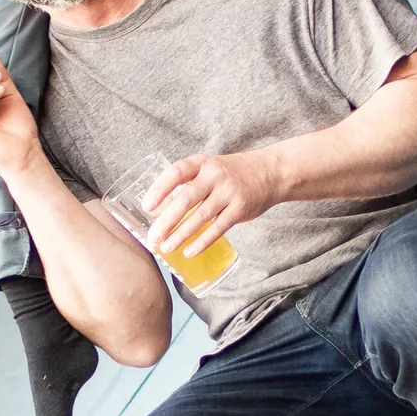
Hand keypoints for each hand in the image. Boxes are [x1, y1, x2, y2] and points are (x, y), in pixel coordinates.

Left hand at [144, 148, 279, 255]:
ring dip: (181, 235)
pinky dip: (202, 242)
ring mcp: (228, 192)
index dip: (160, 189)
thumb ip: (188, 185)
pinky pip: (218, 229)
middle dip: (167, 221)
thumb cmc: (231, 175)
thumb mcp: (209, 169)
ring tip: (166, 248)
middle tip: (153, 238)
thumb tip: (160, 212)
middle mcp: (214, 176)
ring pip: (200, 217)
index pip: (176, 173)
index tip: (147, 207)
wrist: (269, 173)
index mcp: (201, 163)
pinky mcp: (240, 208)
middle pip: (186, 199)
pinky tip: (189, 252)